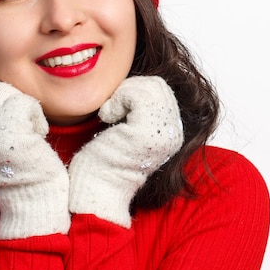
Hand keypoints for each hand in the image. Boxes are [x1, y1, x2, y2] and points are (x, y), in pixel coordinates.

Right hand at [0, 76, 69, 238]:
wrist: (32, 194)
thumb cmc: (15, 166)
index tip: (9, 118)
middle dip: (8, 97)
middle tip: (20, 120)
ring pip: (6, 91)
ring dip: (23, 106)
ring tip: (29, 128)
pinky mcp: (9, 130)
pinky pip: (25, 102)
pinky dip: (36, 115)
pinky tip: (38, 134)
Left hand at [68, 76, 183, 226]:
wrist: (95, 190)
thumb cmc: (102, 160)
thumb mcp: (127, 128)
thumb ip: (139, 109)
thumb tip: (134, 80)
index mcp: (172, 132)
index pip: (161, 89)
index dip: (135, 90)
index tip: (116, 108)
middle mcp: (174, 133)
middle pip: (157, 84)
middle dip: (129, 89)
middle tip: (112, 109)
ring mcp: (164, 133)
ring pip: (148, 86)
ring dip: (122, 94)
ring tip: (109, 114)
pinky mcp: (148, 132)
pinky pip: (137, 95)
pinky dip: (117, 100)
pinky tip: (107, 117)